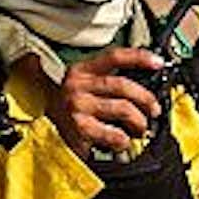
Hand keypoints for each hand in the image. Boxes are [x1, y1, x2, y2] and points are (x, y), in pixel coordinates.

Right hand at [50, 46, 166, 160]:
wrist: (41, 129)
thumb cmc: (67, 108)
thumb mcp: (79, 85)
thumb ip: (103, 78)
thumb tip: (140, 79)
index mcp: (81, 71)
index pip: (114, 57)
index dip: (139, 57)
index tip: (158, 62)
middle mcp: (77, 86)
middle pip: (123, 85)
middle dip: (146, 98)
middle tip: (154, 110)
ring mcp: (78, 107)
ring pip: (123, 109)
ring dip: (139, 121)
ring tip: (140, 129)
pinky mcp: (79, 128)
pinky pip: (114, 134)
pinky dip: (124, 140)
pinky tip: (122, 142)